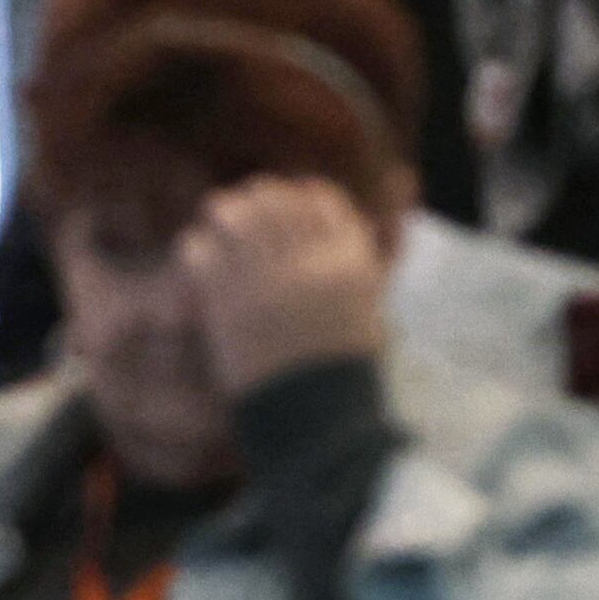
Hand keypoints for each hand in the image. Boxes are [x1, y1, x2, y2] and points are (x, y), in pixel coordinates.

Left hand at [180, 175, 389, 394]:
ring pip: (234, 216)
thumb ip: (382, 246)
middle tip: (246, 206)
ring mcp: (263, 281)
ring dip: (224, 212)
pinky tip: (200, 256)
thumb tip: (402, 184)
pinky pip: (200, 252)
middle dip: (259, 197)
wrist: (312, 415)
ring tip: (218, 219)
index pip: (319, 198)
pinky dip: (196, 246)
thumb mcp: (374, 299)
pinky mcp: (225, 304)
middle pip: (275, 200)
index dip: (299, 194)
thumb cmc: (345, 360)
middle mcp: (306, 262)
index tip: (288, 204)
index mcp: (348, 259)